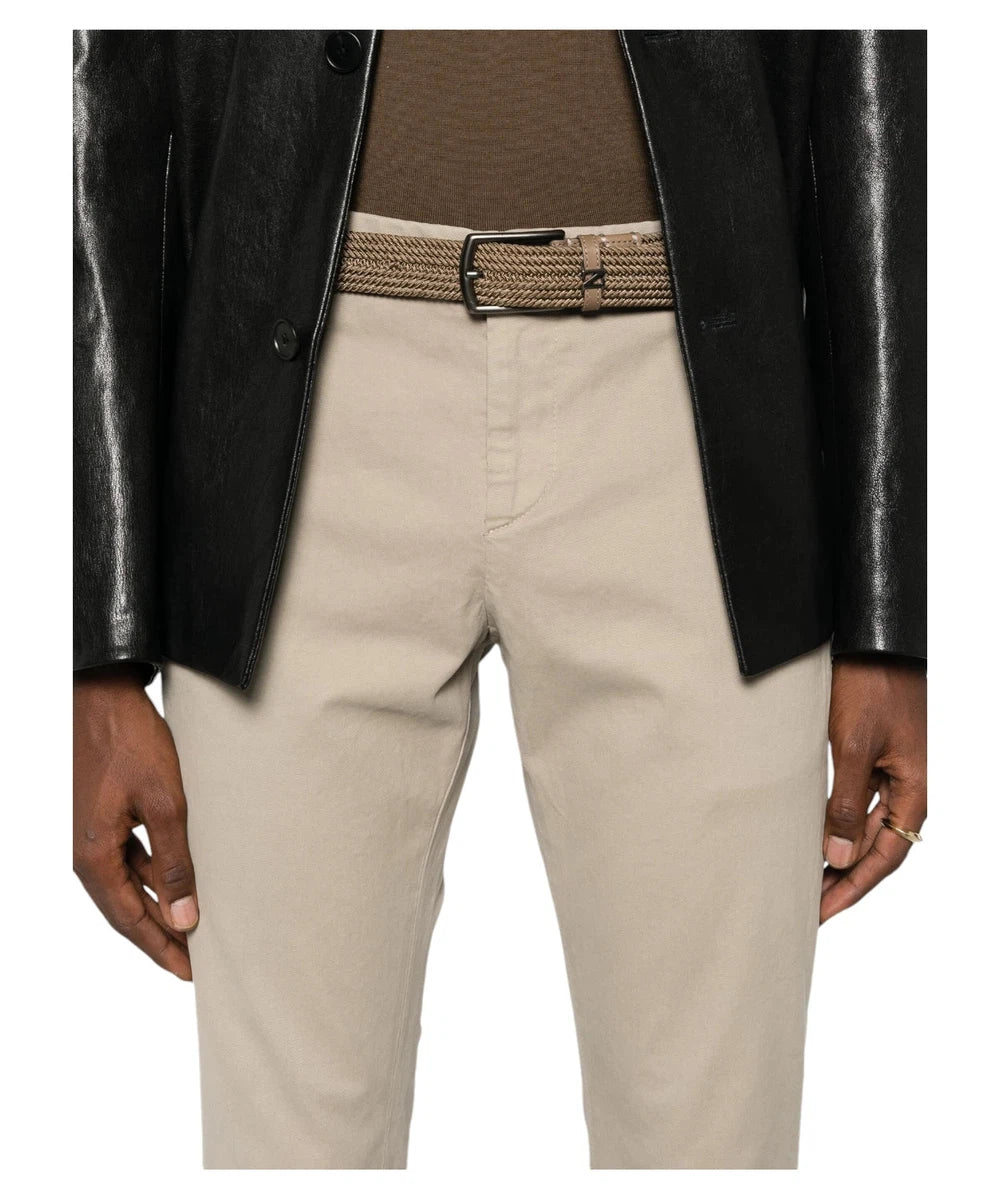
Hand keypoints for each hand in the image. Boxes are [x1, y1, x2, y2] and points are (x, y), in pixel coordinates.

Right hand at [73, 664, 197, 978]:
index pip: (131, 920)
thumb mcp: (165, 804)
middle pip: (127, 911)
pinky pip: (130, 862)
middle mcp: (88, 854)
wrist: (105, 697)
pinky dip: (153, 878)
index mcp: (95, 857)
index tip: (189, 973)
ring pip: (129, 887)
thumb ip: (176, 862)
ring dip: (158, 909)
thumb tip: (185, 917)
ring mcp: (94, 836)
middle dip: (160, 938)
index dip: (161, 949)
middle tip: (194, 963)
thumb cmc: (132, 744)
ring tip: (191, 929)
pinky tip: (176, 883)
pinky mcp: (104, 820)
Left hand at [821, 654, 926, 922]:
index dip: (853, 889)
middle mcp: (903, 789)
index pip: (884, 858)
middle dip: (843, 881)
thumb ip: (847, 803)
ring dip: (837, 856)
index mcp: (912, 792)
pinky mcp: (867, 758)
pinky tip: (813, 838)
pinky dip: (834, 826)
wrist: (872, 642)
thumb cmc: (870, 687)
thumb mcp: (853, 747)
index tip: (821, 913)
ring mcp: (887, 774)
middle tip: (805, 907)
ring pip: (863, 830)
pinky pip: (854, 805)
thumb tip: (840, 858)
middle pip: (875, 851)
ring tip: (805, 881)